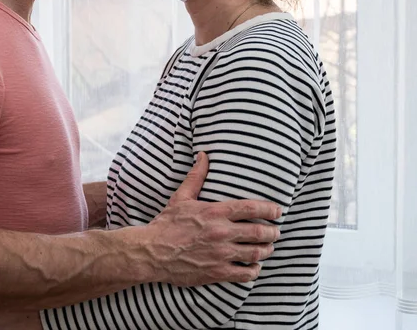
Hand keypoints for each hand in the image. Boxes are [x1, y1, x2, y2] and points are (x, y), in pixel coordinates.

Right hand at [145, 152, 281, 284]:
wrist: (152, 252)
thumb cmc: (167, 223)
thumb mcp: (181, 197)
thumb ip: (196, 176)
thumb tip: (203, 155)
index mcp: (214, 212)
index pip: (250, 208)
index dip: (268, 209)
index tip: (278, 210)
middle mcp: (221, 233)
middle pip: (258, 232)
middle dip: (272, 232)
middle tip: (276, 231)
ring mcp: (221, 254)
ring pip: (255, 253)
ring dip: (266, 250)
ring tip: (269, 247)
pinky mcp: (217, 273)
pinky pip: (245, 274)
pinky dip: (254, 270)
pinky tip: (255, 267)